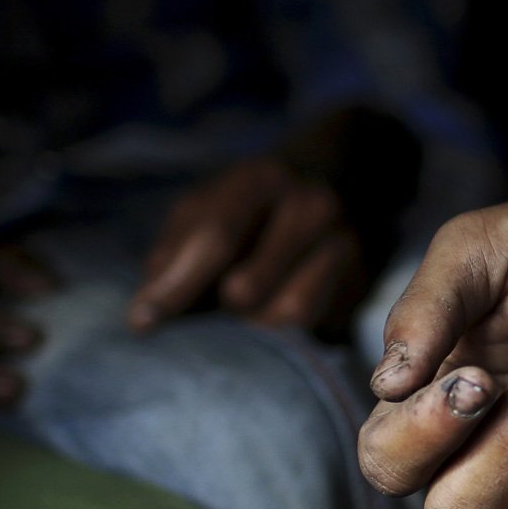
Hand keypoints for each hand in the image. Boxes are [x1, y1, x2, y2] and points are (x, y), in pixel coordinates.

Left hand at [129, 106, 421, 337]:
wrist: (351, 173)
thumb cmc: (261, 200)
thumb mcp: (212, 203)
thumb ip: (176, 253)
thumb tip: (144, 320)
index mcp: (263, 178)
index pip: (215, 237)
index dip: (176, 286)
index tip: (142, 325)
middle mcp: (313, 207)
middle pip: (248, 289)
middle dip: (221, 309)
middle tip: (216, 308)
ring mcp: (348, 246)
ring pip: (286, 317)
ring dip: (257, 328)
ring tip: (251, 315)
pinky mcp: (365, 284)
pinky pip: (318, 330)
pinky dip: (291, 335)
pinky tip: (284, 315)